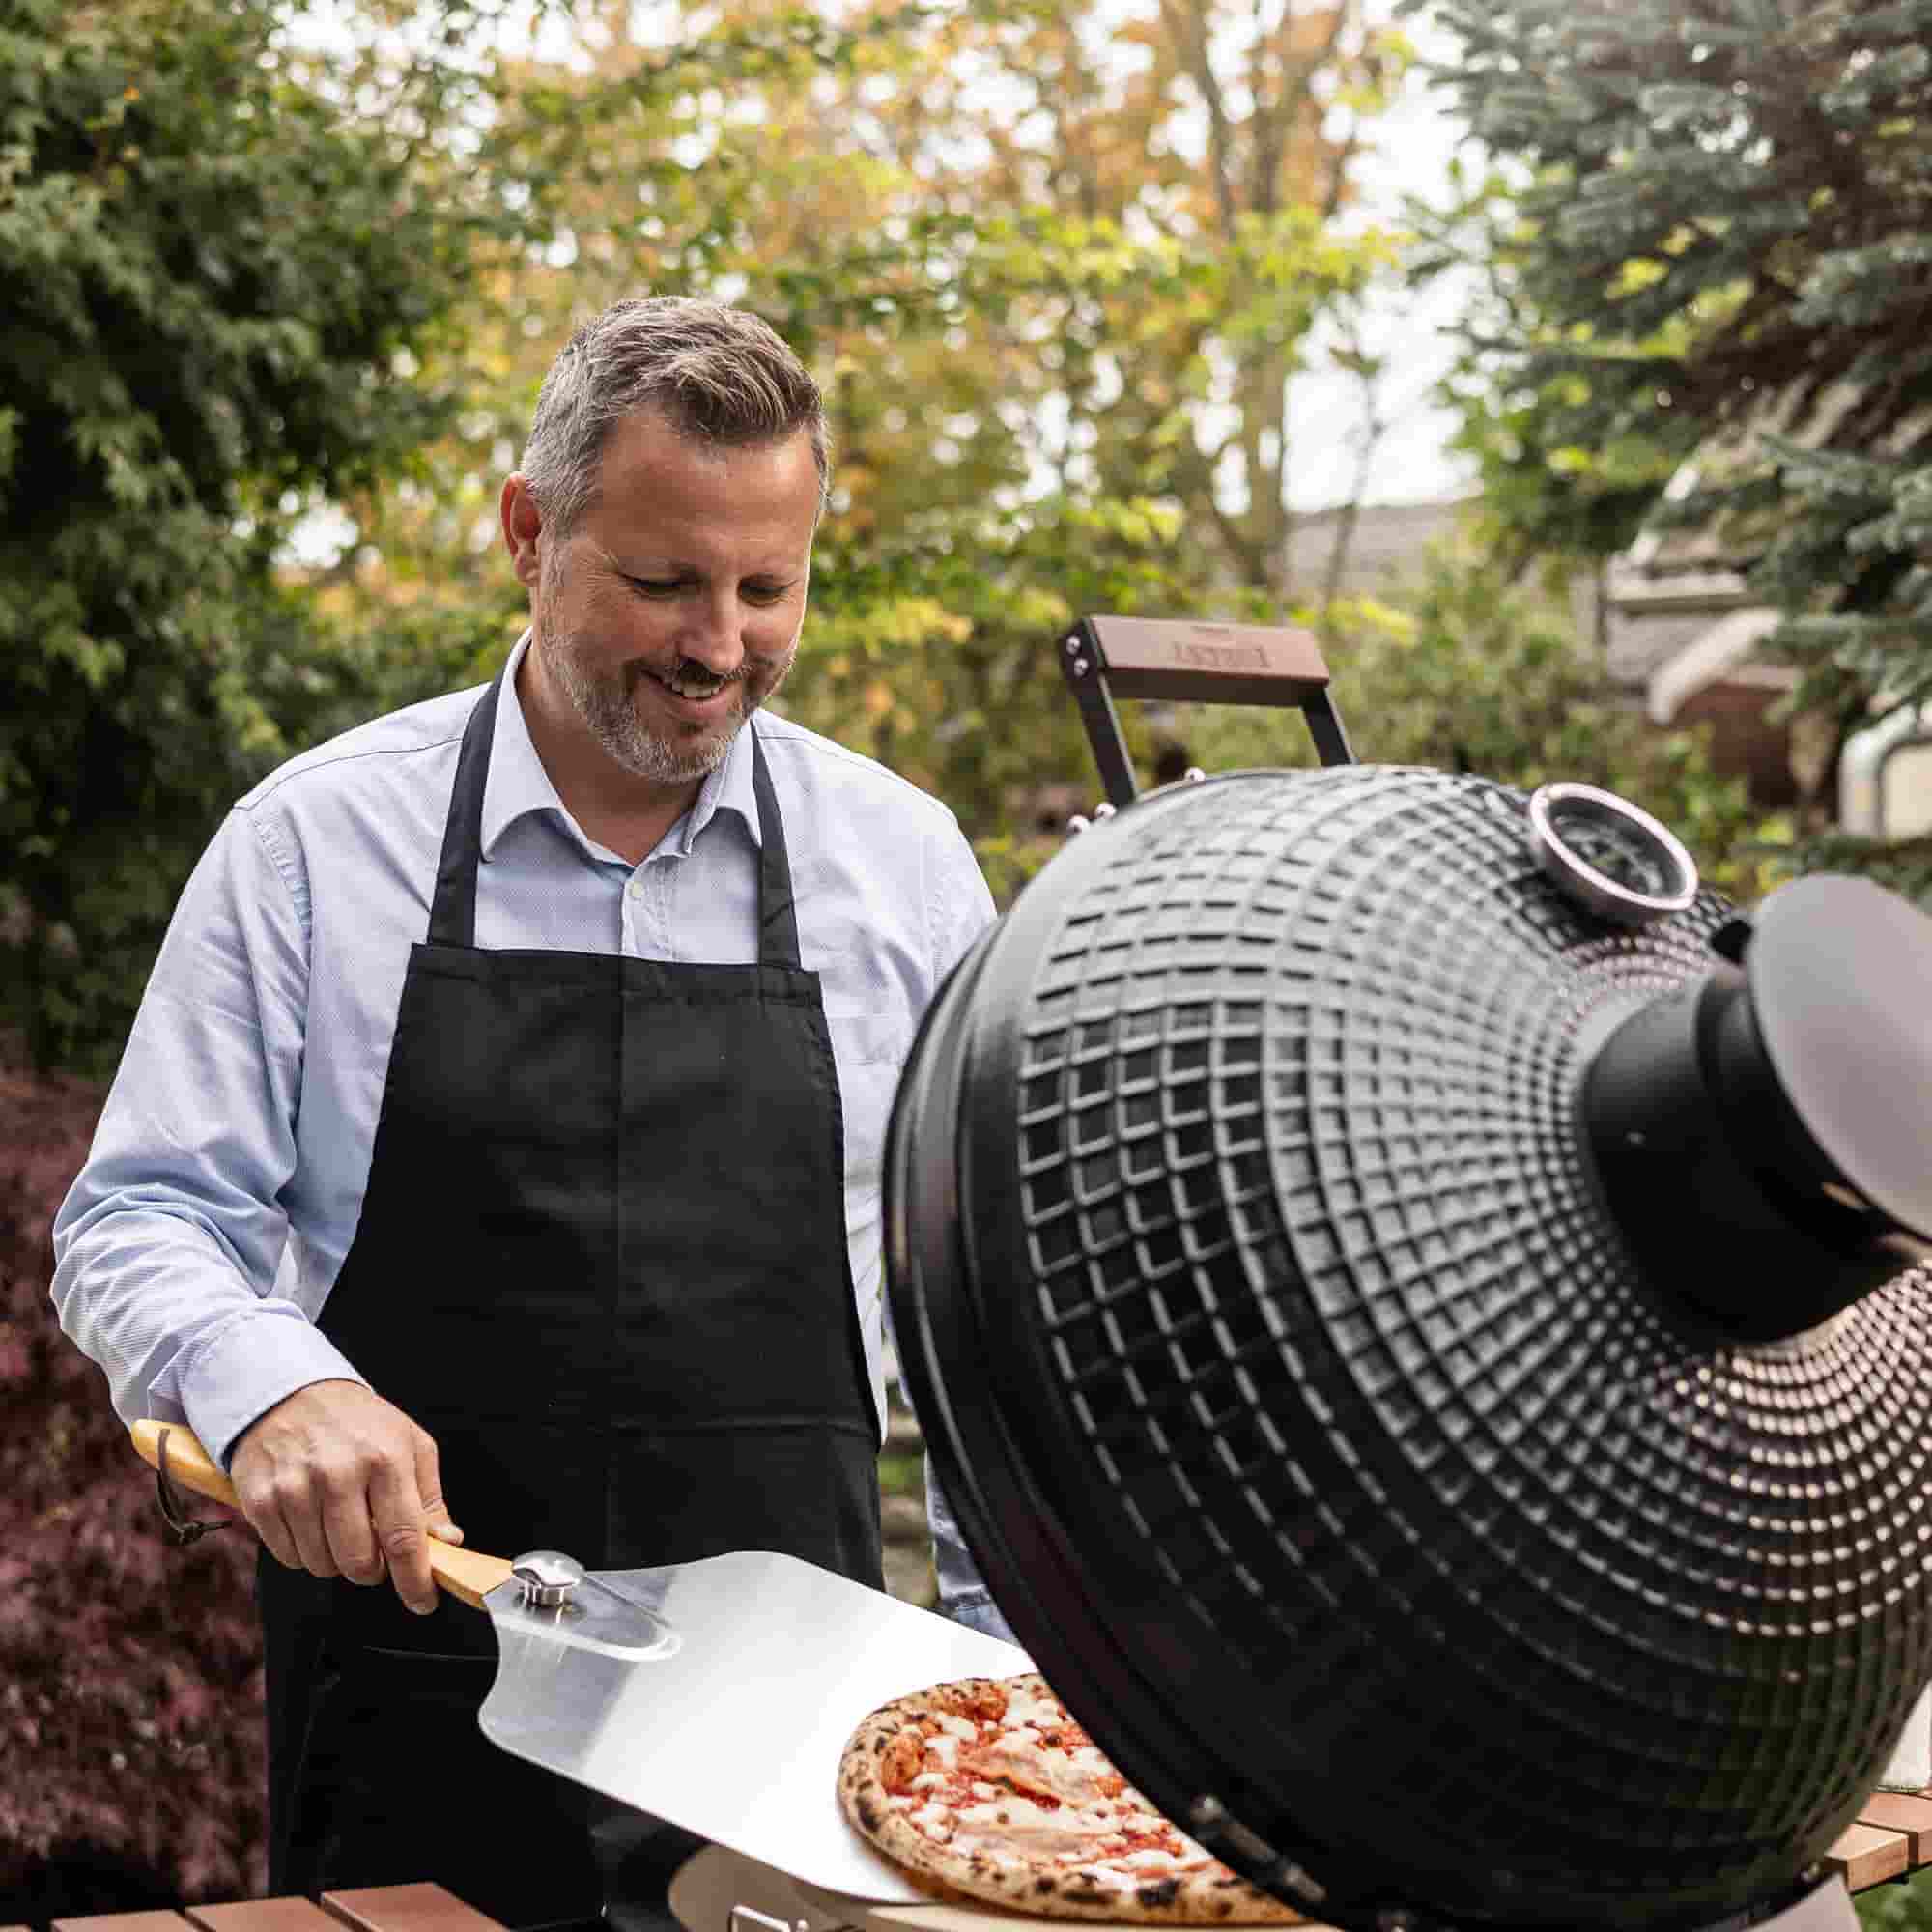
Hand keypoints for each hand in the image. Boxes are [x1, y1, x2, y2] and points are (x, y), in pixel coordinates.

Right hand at [231, 1380, 461, 1615]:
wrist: (289, 1392)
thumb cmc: (356, 1422)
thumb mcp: (408, 1444)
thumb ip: (429, 1498)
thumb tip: (446, 1543)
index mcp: (385, 1459)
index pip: (404, 1538)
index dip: (414, 1580)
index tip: (422, 1600)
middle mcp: (340, 1473)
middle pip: (359, 1562)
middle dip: (371, 1569)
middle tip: (372, 1549)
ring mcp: (297, 1487)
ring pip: (322, 1565)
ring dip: (335, 1559)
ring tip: (338, 1524)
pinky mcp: (262, 1500)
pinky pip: (288, 1556)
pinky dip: (303, 1550)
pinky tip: (310, 1520)